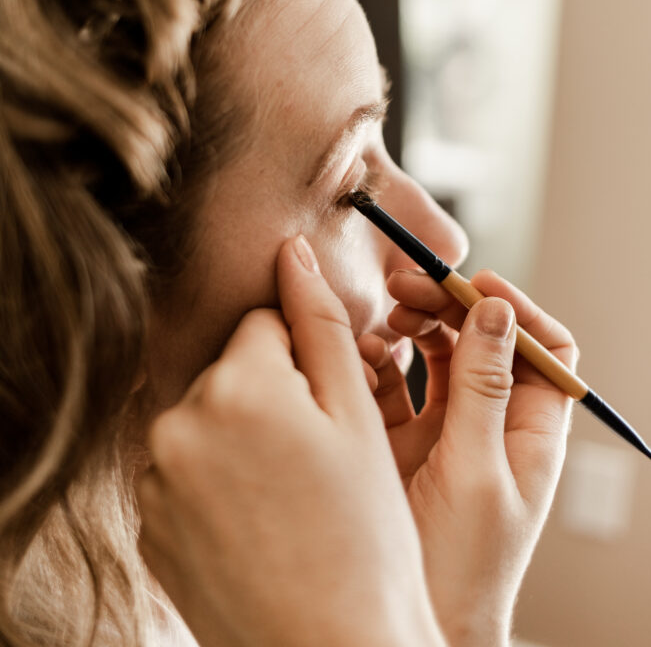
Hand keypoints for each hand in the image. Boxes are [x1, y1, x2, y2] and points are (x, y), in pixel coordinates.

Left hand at [138, 236, 446, 646]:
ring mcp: (156, 481)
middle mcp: (177, 425)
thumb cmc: (364, 537)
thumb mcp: (357, 418)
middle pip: (232, 371)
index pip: (264, 323)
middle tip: (318, 460)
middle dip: (272, 396)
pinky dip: (217, 484)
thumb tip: (292, 251)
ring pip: (209, 420)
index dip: (307, 360)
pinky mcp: (150, 526)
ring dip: (242, 439)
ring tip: (290, 498)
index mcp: (235, 387)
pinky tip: (259, 523)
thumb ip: (320, 322)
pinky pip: (186, 472)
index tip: (331, 409)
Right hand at [358, 268, 576, 646]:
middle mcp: (489, 424)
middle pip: (482, 340)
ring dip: (413, 326)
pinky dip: (378, 359)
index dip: (515, 310)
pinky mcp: (397, 439)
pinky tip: (360, 355)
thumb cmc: (459, 568)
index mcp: (529, 433)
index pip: (543, 350)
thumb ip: (482, 391)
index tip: (473, 284)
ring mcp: (442, 430)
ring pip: (435, 353)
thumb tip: (497, 313)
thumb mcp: (475, 472)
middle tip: (407, 287)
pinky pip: (391, 381)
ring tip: (384, 318)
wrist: (396, 625)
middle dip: (449, 305)